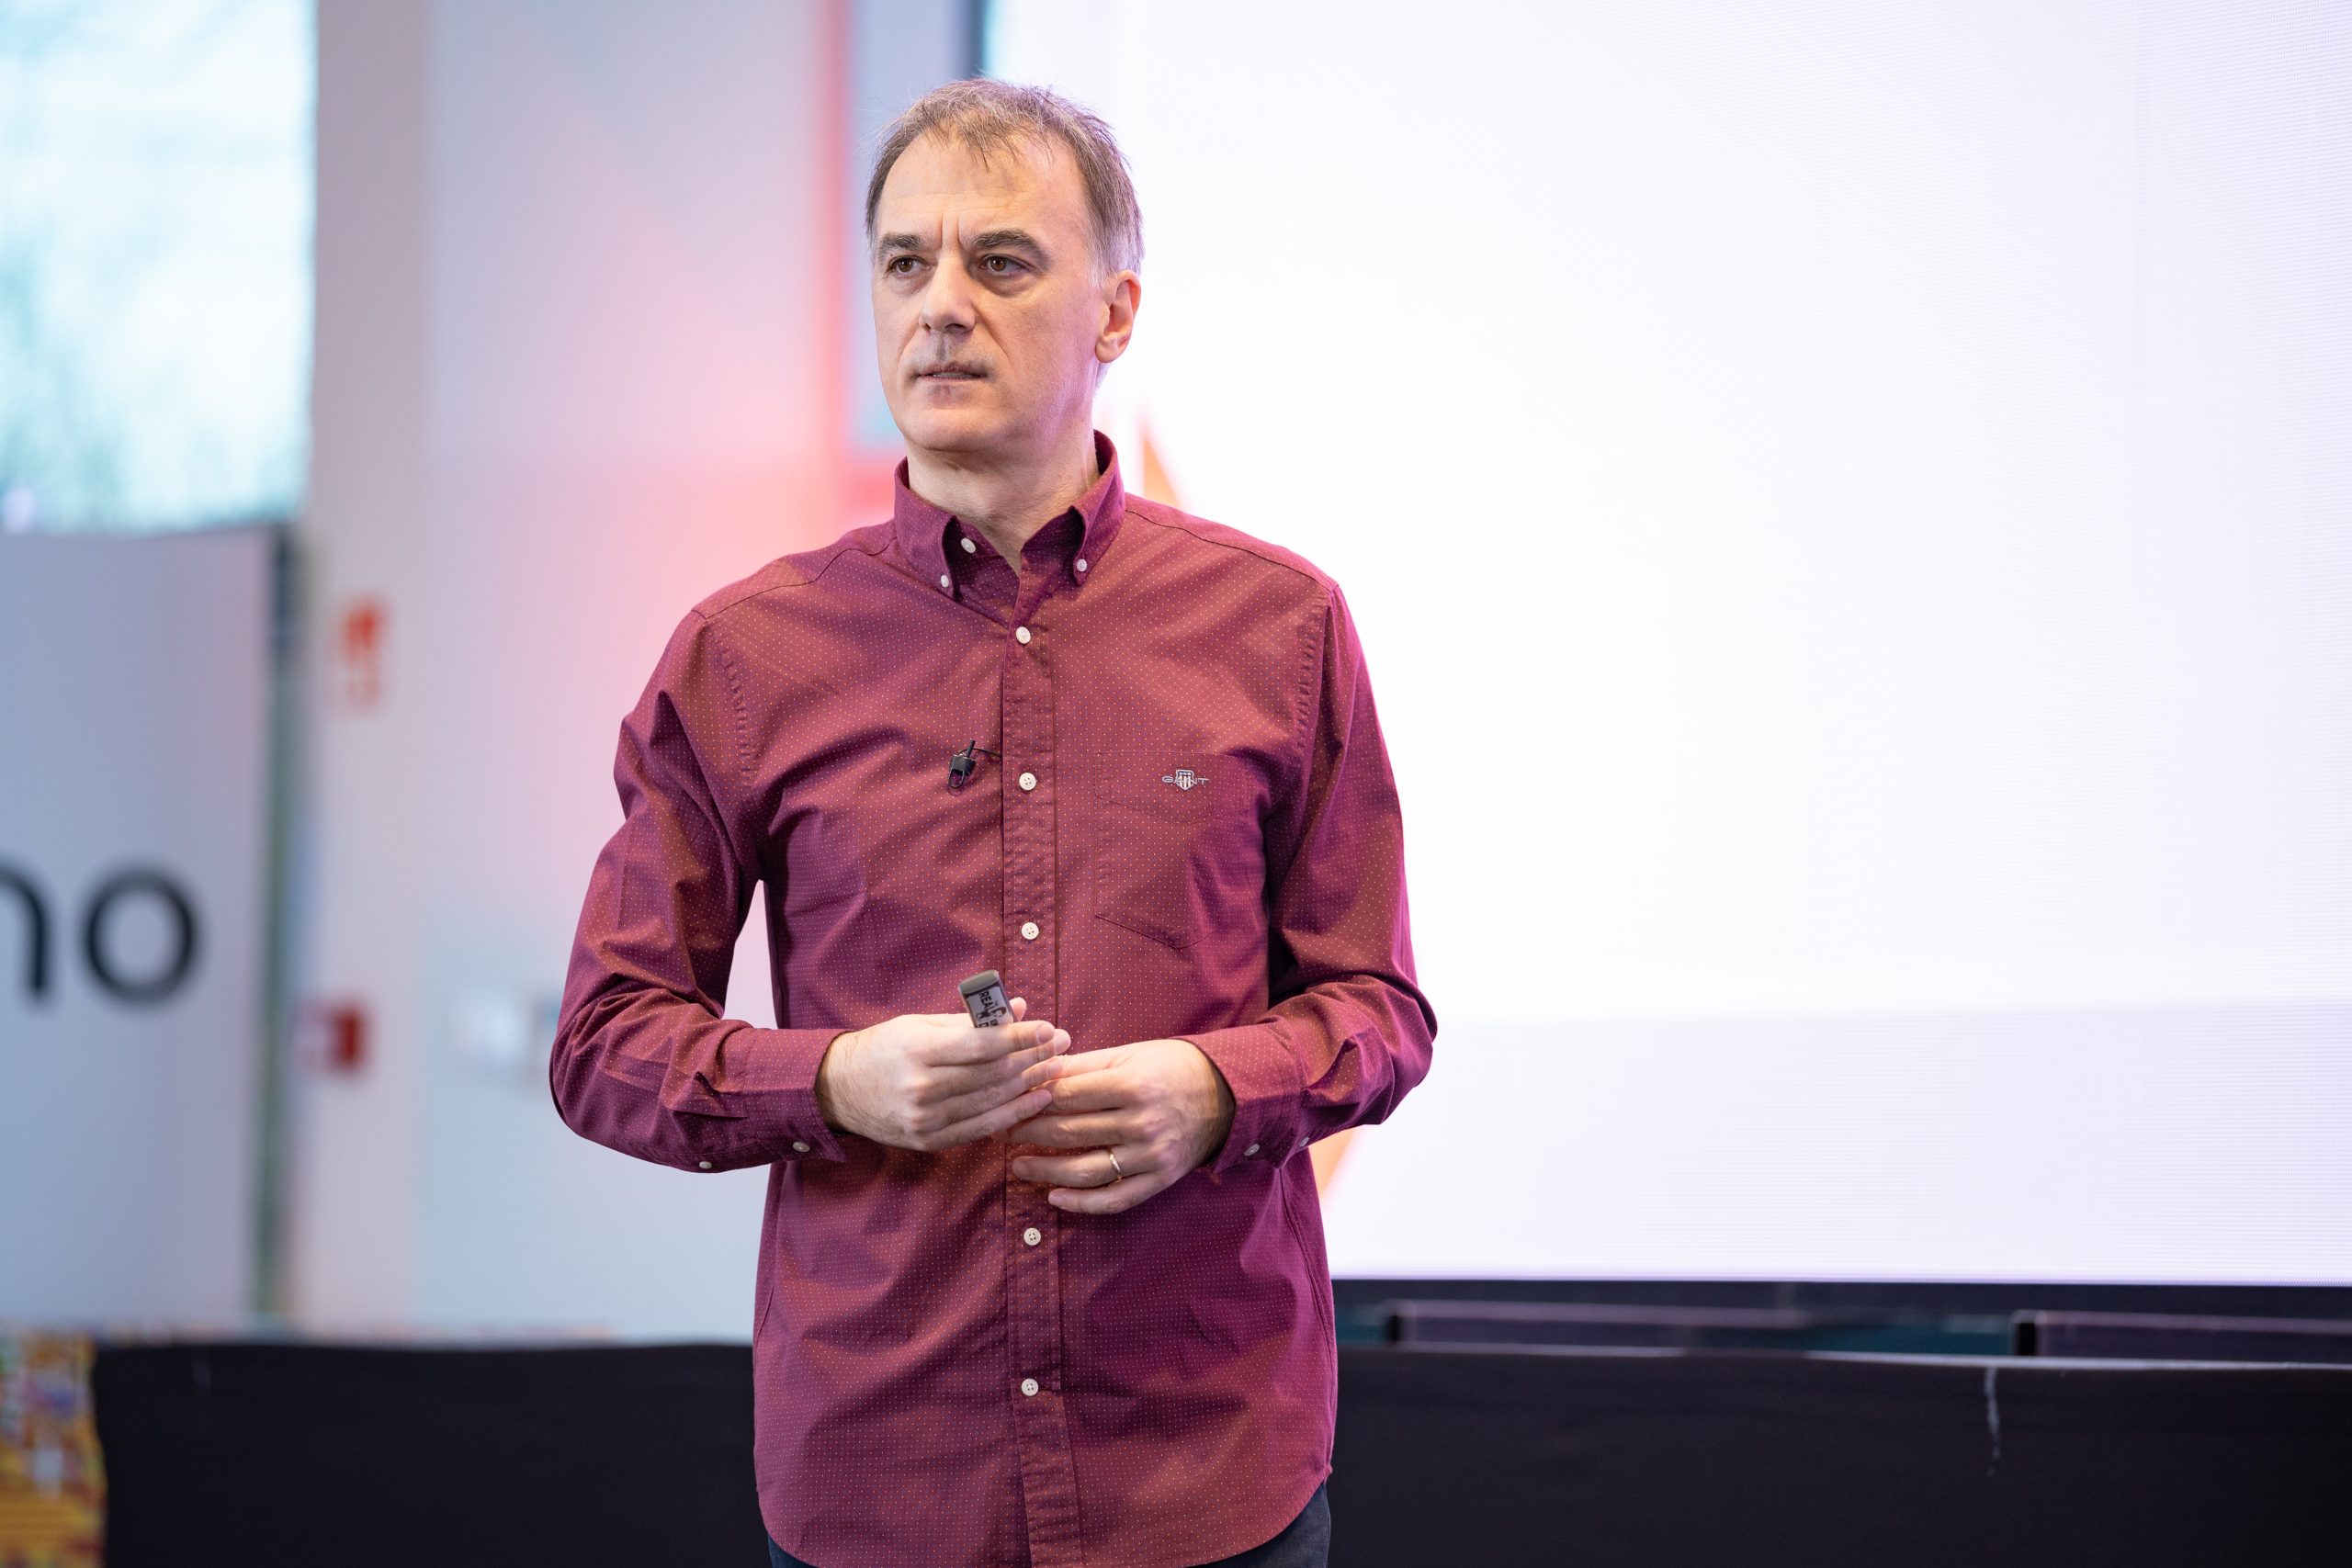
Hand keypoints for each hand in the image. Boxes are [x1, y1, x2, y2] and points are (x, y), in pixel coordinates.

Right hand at [816, 998, 1070, 1151]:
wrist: (837, 1090)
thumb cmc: (883, 1048)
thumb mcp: (919, 1024)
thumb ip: (969, 1020)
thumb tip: (1017, 1008)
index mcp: (916, 1050)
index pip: (980, 1044)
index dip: (1019, 1037)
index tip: (1048, 1027)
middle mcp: (920, 1088)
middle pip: (991, 1075)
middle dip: (1032, 1058)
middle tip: (1062, 1045)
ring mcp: (924, 1119)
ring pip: (991, 1103)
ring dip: (1029, 1086)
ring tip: (1056, 1069)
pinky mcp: (928, 1141)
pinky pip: (981, 1129)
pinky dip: (1013, 1115)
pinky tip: (1037, 1100)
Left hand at [1003, 1038, 1236, 1213]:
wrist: (1225, 1094)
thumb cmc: (1170, 1067)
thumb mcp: (1127, 1055)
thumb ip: (1081, 1066)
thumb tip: (1033, 1073)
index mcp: (1131, 1084)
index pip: (1065, 1096)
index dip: (1030, 1100)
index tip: (1005, 1103)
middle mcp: (1141, 1122)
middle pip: (1069, 1132)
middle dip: (1028, 1133)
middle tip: (1000, 1132)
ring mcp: (1150, 1155)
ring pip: (1085, 1171)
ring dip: (1045, 1171)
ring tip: (1018, 1166)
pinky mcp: (1159, 1180)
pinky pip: (1114, 1199)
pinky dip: (1081, 1203)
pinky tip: (1054, 1196)